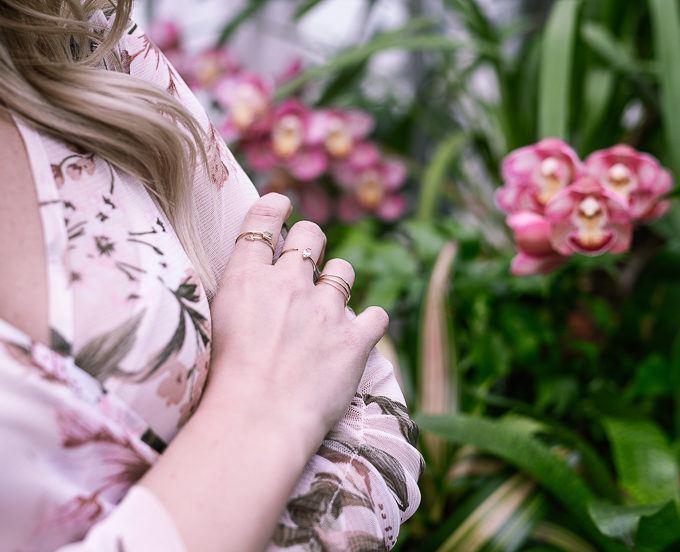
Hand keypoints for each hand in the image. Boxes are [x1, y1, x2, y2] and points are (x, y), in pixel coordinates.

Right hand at [206, 193, 388, 448]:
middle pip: (311, 234)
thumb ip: (236, 293)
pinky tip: (358, 334)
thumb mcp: (213, 325)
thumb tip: (250, 280)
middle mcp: (289, 283)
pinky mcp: (355, 339)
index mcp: (248, 277)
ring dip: (337, 282)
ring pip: (344, 270)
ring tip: (328, 307)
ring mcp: (326, 309)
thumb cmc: (222, 383)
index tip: (281, 206)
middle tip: (307, 262)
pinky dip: (369, 323)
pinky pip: (376, 315)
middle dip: (311, 241)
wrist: (255, 421)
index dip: (275, 207)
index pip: (264, 219)